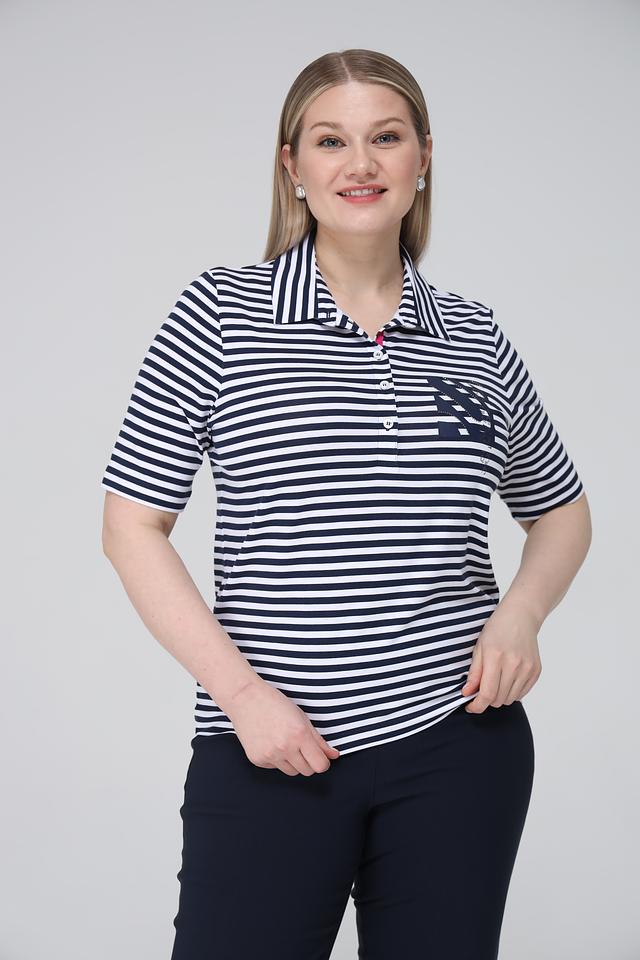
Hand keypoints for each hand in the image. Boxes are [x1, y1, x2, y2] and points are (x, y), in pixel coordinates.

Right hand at [224, 677, 340, 775]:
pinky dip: (277, 760)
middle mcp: (285, 748)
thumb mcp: (302, 717)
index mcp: (299, 734)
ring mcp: (270, 755)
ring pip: (291, 772)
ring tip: (285, 743)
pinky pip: (275, 768)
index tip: (321, 757)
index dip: (324, 762)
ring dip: (293, 762)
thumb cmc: (275, 703)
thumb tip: (334, 755)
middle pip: (307, 771)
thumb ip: (319, 740)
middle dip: (309, 762)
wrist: (245, 699)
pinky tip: (271, 743)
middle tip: (302, 747)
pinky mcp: (257, 760)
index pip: (320, 766)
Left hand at [461, 599, 541, 712]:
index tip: (471, 707)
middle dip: (487, 699)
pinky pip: (522, 693)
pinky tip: (507, 679)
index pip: (487, 693)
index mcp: (496, 657)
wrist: (521, 617)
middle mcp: (514, 664)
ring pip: (510, 699)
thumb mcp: (479, 648)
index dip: (477, 705)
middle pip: (498, 699)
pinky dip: (512, 692)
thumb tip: (467, 693)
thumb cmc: (497, 629)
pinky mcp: (536, 671)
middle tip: (482, 689)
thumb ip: (474, 673)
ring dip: (500, 697)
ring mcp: (527, 668)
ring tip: (495, 682)